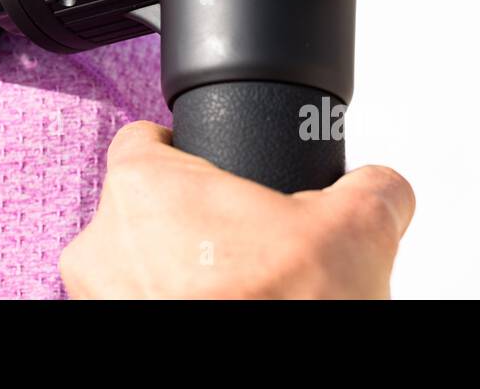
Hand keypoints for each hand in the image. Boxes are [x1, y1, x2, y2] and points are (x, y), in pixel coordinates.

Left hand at [60, 120, 415, 298]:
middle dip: (191, 230)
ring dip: (177, 279)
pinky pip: (135, 309)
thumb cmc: (283, 312)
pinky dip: (171, 312)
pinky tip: (221, 318)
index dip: (181, 152)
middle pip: (143, 213)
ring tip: (239, 296)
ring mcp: (98, 303)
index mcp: (144, 187)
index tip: (212, 173)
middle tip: (245, 252)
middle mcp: (102, 246)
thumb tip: (382, 190)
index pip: (144, 142)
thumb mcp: (357, 232)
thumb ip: (371, 189)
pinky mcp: (105, 337)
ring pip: (134, 271)